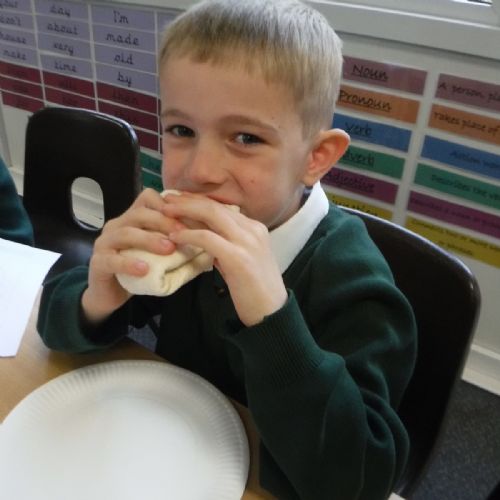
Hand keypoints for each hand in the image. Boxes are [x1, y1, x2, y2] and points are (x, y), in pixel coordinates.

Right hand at [82, 188, 179, 323]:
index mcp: (133, 218)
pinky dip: (128, 263)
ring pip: (125, 233)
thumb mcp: (159, 253)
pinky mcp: (98, 262)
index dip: (170, 205)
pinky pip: (111, 259)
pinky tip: (144, 269)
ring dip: (149, 239)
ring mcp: (105, 242)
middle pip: (139, 213)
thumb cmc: (139, 270)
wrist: (110, 294)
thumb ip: (175, 242)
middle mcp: (117, 225)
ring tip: (169, 249)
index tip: (191, 217)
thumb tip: (206, 238)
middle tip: (184, 234)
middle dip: (164, 221)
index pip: (148, 198)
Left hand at [162, 193, 287, 326]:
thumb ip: (226, 245)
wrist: (271, 312)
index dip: (198, 201)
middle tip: (167, 198)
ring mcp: (247, 242)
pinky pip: (207, 238)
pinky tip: (174, 237)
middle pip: (215, 206)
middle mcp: (253, 229)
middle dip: (188, 200)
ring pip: (211, 215)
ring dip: (185, 210)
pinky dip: (188, 235)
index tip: (179, 199)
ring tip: (165, 211)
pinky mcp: (238, 257)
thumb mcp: (241, 259)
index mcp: (254, 228)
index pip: (222, 207)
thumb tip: (202, 237)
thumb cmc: (254, 290)